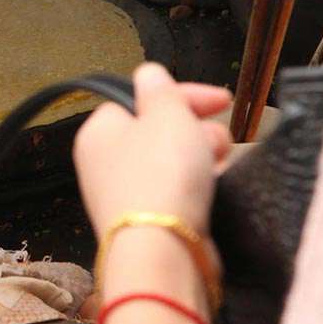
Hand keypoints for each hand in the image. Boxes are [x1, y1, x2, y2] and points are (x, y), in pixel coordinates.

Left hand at [73, 63, 232, 240]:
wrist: (163, 249)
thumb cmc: (162, 173)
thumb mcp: (166, 114)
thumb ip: (160, 89)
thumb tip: (149, 75)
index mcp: (100, 131)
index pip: (140, 98)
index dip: (183, 95)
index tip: (222, 100)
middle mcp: (105, 162)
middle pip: (158, 130)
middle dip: (196, 129)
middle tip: (217, 141)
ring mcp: (125, 195)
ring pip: (172, 162)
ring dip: (201, 157)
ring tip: (217, 165)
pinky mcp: (148, 222)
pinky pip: (177, 192)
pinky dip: (197, 186)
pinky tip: (214, 188)